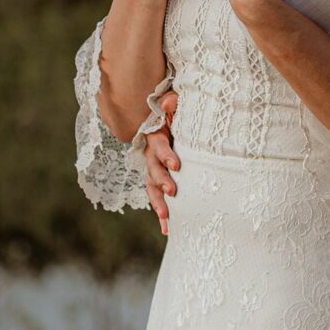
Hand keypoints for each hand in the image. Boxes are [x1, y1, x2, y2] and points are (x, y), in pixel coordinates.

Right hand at [144, 91, 178, 234]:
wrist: (171, 117)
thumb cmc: (177, 110)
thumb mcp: (176, 102)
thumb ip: (172, 102)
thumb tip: (168, 102)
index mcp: (156, 134)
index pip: (158, 145)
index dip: (165, 155)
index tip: (176, 165)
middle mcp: (152, 153)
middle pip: (152, 169)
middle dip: (161, 182)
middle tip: (172, 192)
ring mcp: (154, 168)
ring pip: (152, 187)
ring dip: (158, 202)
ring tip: (166, 217)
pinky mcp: (160, 179)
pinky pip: (159, 197)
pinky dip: (162, 213)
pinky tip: (167, 228)